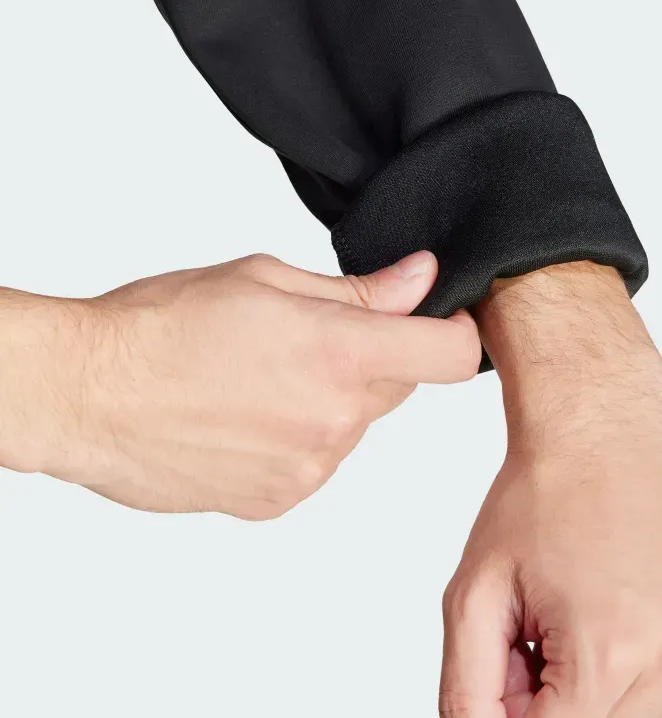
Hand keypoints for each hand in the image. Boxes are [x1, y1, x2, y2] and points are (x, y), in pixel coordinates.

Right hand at [0, 251, 479, 518]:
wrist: (88, 395)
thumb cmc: (162, 325)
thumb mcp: (265, 280)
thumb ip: (358, 291)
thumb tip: (419, 280)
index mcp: (339, 354)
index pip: (451, 355)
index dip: (453, 332)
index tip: (436, 320)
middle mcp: (335, 421)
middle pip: (401, 388)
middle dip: (374, 360)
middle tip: (311, 338)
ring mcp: (310, 470)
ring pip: (355, 425)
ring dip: (331, 400)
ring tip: (263, 379)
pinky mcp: (281, 500)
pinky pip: (318, 462)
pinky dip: (299, 438)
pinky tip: (247, 417)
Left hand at [439, 263, 661, 716]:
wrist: (600, 428)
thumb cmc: (538, 497)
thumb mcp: (475, 591)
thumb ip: (469, 686)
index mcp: (609, 646)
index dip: (519, 708)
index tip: (510, 664)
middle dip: (558, 699)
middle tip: (535, 634)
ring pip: (646, 715)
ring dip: (601, 688)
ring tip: (574, 613)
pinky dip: (640, 666)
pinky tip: (613, 607)